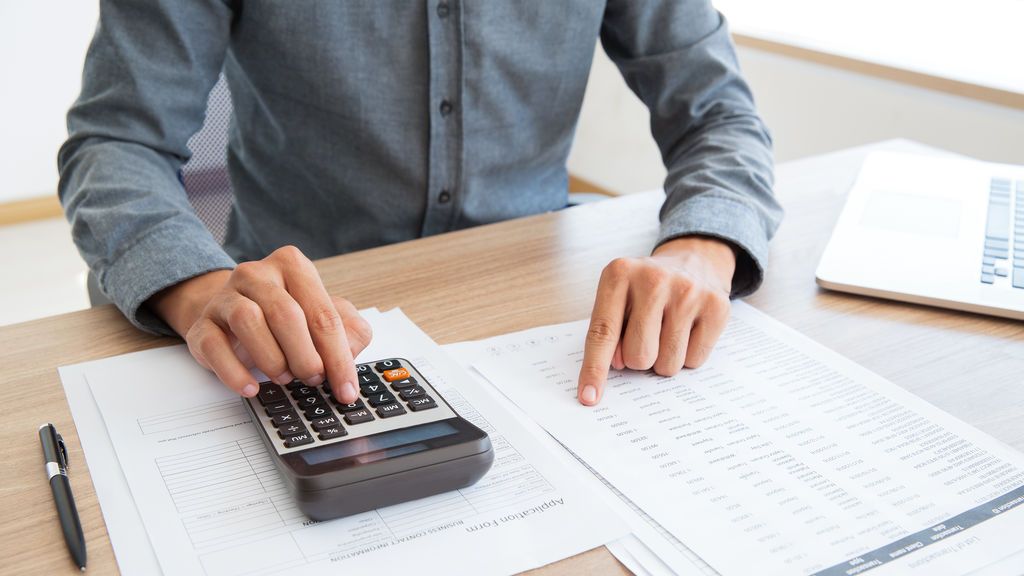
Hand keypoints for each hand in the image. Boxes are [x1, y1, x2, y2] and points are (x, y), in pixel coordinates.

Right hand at [148, 246, 371, 402]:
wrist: (232, 314)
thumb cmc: (284, 317)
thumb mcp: (322, 316)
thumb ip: (347, 331)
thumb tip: (349, 356)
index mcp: (293, 266)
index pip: (323, 314)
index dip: (338, 356)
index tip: (346, 390)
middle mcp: (257, 274)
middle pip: (286, 314)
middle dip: (306, 356)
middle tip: (314, 379)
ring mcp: (225, 296)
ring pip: (248, 321)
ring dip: (272, 359)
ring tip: (284, 377)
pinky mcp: (203, 323)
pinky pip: (214, 346)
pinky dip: (235, 372)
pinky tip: (251, 387)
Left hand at [576, 236, 735, 405]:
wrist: (694, 260)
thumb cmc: (647, 288)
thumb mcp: (618, 298)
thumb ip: (609, 332)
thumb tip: (618, 365)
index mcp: (619, 274)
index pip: (602, 333)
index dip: (594, 369)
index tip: (589, 397)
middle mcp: (653, 279)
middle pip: (638, 356)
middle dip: (639, 359)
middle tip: (646, 336)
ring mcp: (688, 291)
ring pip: (668, 364)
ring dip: (664, 359)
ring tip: (667, 330)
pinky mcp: (717, 306)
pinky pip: (694, 361)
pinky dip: (688, 355)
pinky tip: (688, 329)